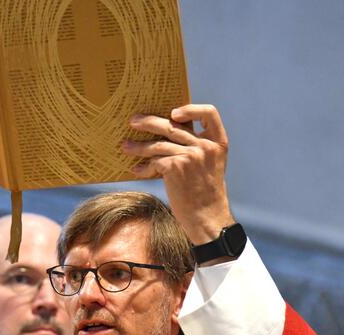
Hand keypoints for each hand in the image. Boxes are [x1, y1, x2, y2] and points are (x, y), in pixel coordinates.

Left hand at [122, 104, 235, 243]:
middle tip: (134, 121)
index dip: (191, 108)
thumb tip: (169, 133)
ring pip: (158, 144)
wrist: (207, 218)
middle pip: (173, 125)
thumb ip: (197, 147)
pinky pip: (154, 162)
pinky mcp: (176, 167)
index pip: (210, 112)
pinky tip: (137, 170)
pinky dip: (144, 167)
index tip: (173, 113)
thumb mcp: (210, 165)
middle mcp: (205, 146)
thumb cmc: (205, 194)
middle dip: (150, 122)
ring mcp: (191, 155)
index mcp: (218, 142)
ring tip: (125, 146)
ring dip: (138, 146)